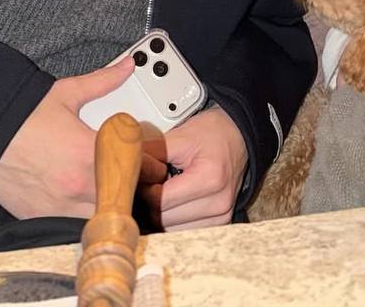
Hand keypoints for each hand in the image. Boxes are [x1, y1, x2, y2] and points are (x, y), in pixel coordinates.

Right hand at [0, 59, 165, 218]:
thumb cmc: (23, 117)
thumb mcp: (66, 94)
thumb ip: (102, 82)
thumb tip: (126, 66)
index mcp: (88, 152)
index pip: (136, 164)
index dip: (148, 163)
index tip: (149, 160)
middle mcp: (78, 185)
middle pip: (124, 196)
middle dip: (134, 187)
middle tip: (135, 177)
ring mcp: (61, 207)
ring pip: (102, 217)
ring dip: (111, 206)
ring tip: (111, 191)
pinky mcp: (44, 220)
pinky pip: (75, 227)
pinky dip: (85, 218)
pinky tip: (86, 204)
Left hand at [139, 106, 247, 230]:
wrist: (237, 135)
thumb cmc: (213, 133)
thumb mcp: (181, 135)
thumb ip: (152, 153)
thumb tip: (127, 168)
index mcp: (210, 179)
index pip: (161, 201)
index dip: (144, 190)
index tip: (140, 179)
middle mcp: (219, 203)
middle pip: (165, 220)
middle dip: (150, 204)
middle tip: (146, 185)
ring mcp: (222, 216)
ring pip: (172, 230)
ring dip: (160, 215)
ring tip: (161, 193)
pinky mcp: (220, 223)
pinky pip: (185, 231)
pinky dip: (173, 220)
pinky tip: (171, 204)